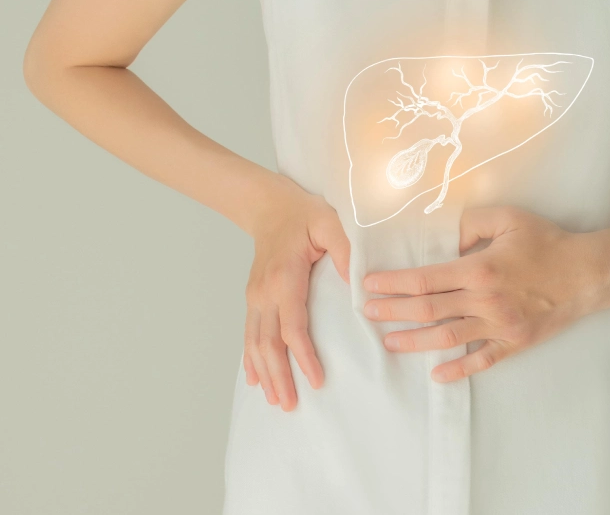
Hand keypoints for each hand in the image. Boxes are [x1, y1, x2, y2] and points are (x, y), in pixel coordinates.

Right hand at [243, 175, 349, 409]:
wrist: (266, 204)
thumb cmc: (303, 212)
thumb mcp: (330, 222)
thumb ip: (345, 250)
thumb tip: (360, 281)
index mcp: (284, 278)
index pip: (292, 326)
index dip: (303, 356)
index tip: (316, 380)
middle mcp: (264, 292)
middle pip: (268, 343)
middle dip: (279, 376)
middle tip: (290, 405)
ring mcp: (255, 297)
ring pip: (255, 343)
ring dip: (265, 374)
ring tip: (276, 400)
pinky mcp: (254, 298)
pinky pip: (249, 334)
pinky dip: (251, 359)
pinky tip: (256, 379)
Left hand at [362, 206, 609, 382]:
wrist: (588, 274)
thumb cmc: (548, 242)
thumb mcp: (508, 218)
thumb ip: (470, 223)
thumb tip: (442, 234)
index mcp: (480, 269)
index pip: (425, 279)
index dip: (394, 284)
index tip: (370, 284)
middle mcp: (486, 301)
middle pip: (428, 311)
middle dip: (393, 312)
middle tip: (367, 312)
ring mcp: (500, 326)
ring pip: (447, 338)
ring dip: (414, 341)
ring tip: (389, 341)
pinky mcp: (514, 342)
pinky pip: (481, 361)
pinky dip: (458, 369)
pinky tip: (436, 373)